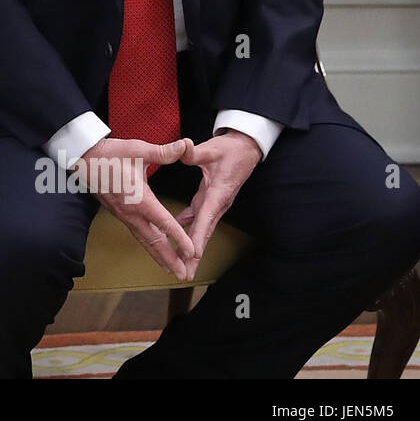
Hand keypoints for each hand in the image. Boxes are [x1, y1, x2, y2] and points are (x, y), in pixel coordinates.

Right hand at [77, 136, 197, 280]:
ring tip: (173, 271)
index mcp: (139, 198)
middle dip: (170, 259)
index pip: (163, 222)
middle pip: (154, 241)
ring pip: (145, 240)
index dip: (179, 238)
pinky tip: (156, 250)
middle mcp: (131, 212)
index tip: (192, 252)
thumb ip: (163, 152)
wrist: (82, 158)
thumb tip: (185, 145)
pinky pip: (138, 234)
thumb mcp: (137, 149)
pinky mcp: (120, 214)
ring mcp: (124, 215)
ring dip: (160, 256)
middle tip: (184, 275)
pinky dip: (149, 246)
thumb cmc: (110, 153)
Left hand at [176, 130, 260, 277]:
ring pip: (201, 229)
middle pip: (204, 232)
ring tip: (181, 265)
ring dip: (192, 247)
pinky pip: (197, 219)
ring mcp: (215, 203)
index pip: (206, 217)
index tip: (194, 253)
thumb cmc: (230, 149)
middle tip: (186, 273)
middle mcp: (218, 203)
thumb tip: (183, 147)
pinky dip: (187, 229)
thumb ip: (195, 152)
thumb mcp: (211, 149)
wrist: (245, 148)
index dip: (199, 235)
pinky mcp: (210, 200)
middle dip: (195, 254)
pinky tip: (174, 235)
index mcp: (218, 192)